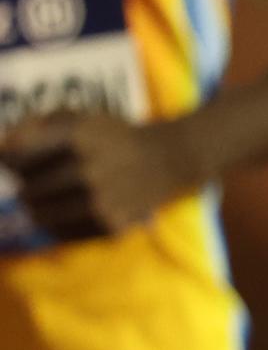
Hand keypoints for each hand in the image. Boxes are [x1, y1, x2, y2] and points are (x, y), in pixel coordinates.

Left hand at [0, 112, 209, 241]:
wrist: (169, 159)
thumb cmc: (112, 136)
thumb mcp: (77, 116)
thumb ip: (33, 125)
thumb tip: (3, 148)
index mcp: (78, 136)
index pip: (14, 156)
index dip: (12, 157)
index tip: (23, 157)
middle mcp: (88, 170)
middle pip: (25, 189)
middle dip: (29, 184)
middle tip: (47, 177)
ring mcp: (100, 201)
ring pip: (38, 214)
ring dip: (40, 206)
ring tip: (55, 195)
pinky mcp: (109, 225)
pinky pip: (59, 232)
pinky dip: (58, 222)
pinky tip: (72, 208)